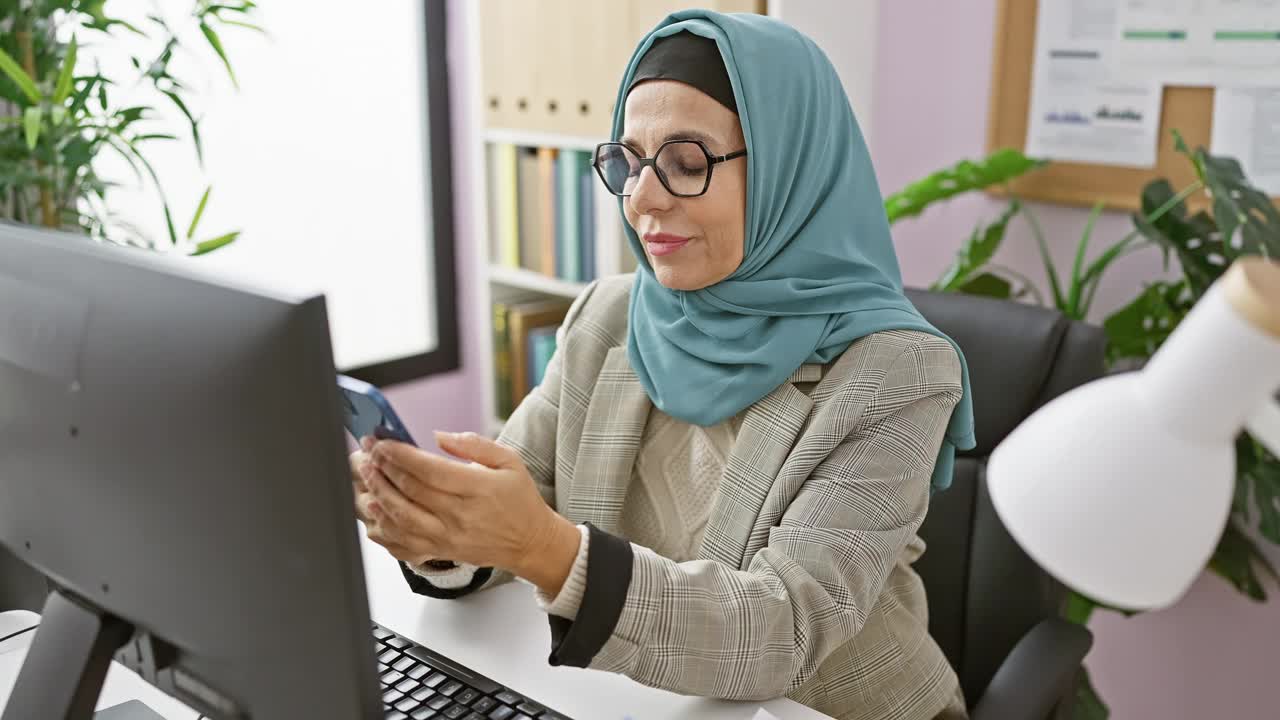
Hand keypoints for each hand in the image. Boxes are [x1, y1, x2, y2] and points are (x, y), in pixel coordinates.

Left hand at [362, 431, 579, 594]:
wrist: (530, 542)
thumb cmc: (519, 500)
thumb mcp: (509, 461)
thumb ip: (474, 444)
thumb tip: (439, 436)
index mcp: (478, 489)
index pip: (430, 470)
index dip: (401, 455)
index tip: (383, 442)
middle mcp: (461, 515)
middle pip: (411, 491)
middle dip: (384, 468)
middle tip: (368, 452)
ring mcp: (448, 537)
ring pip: (402, 518)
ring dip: (379, 494)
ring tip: (366, 475)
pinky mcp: (441, 552)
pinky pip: (404, 543)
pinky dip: (384, 528)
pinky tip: (374, 511)